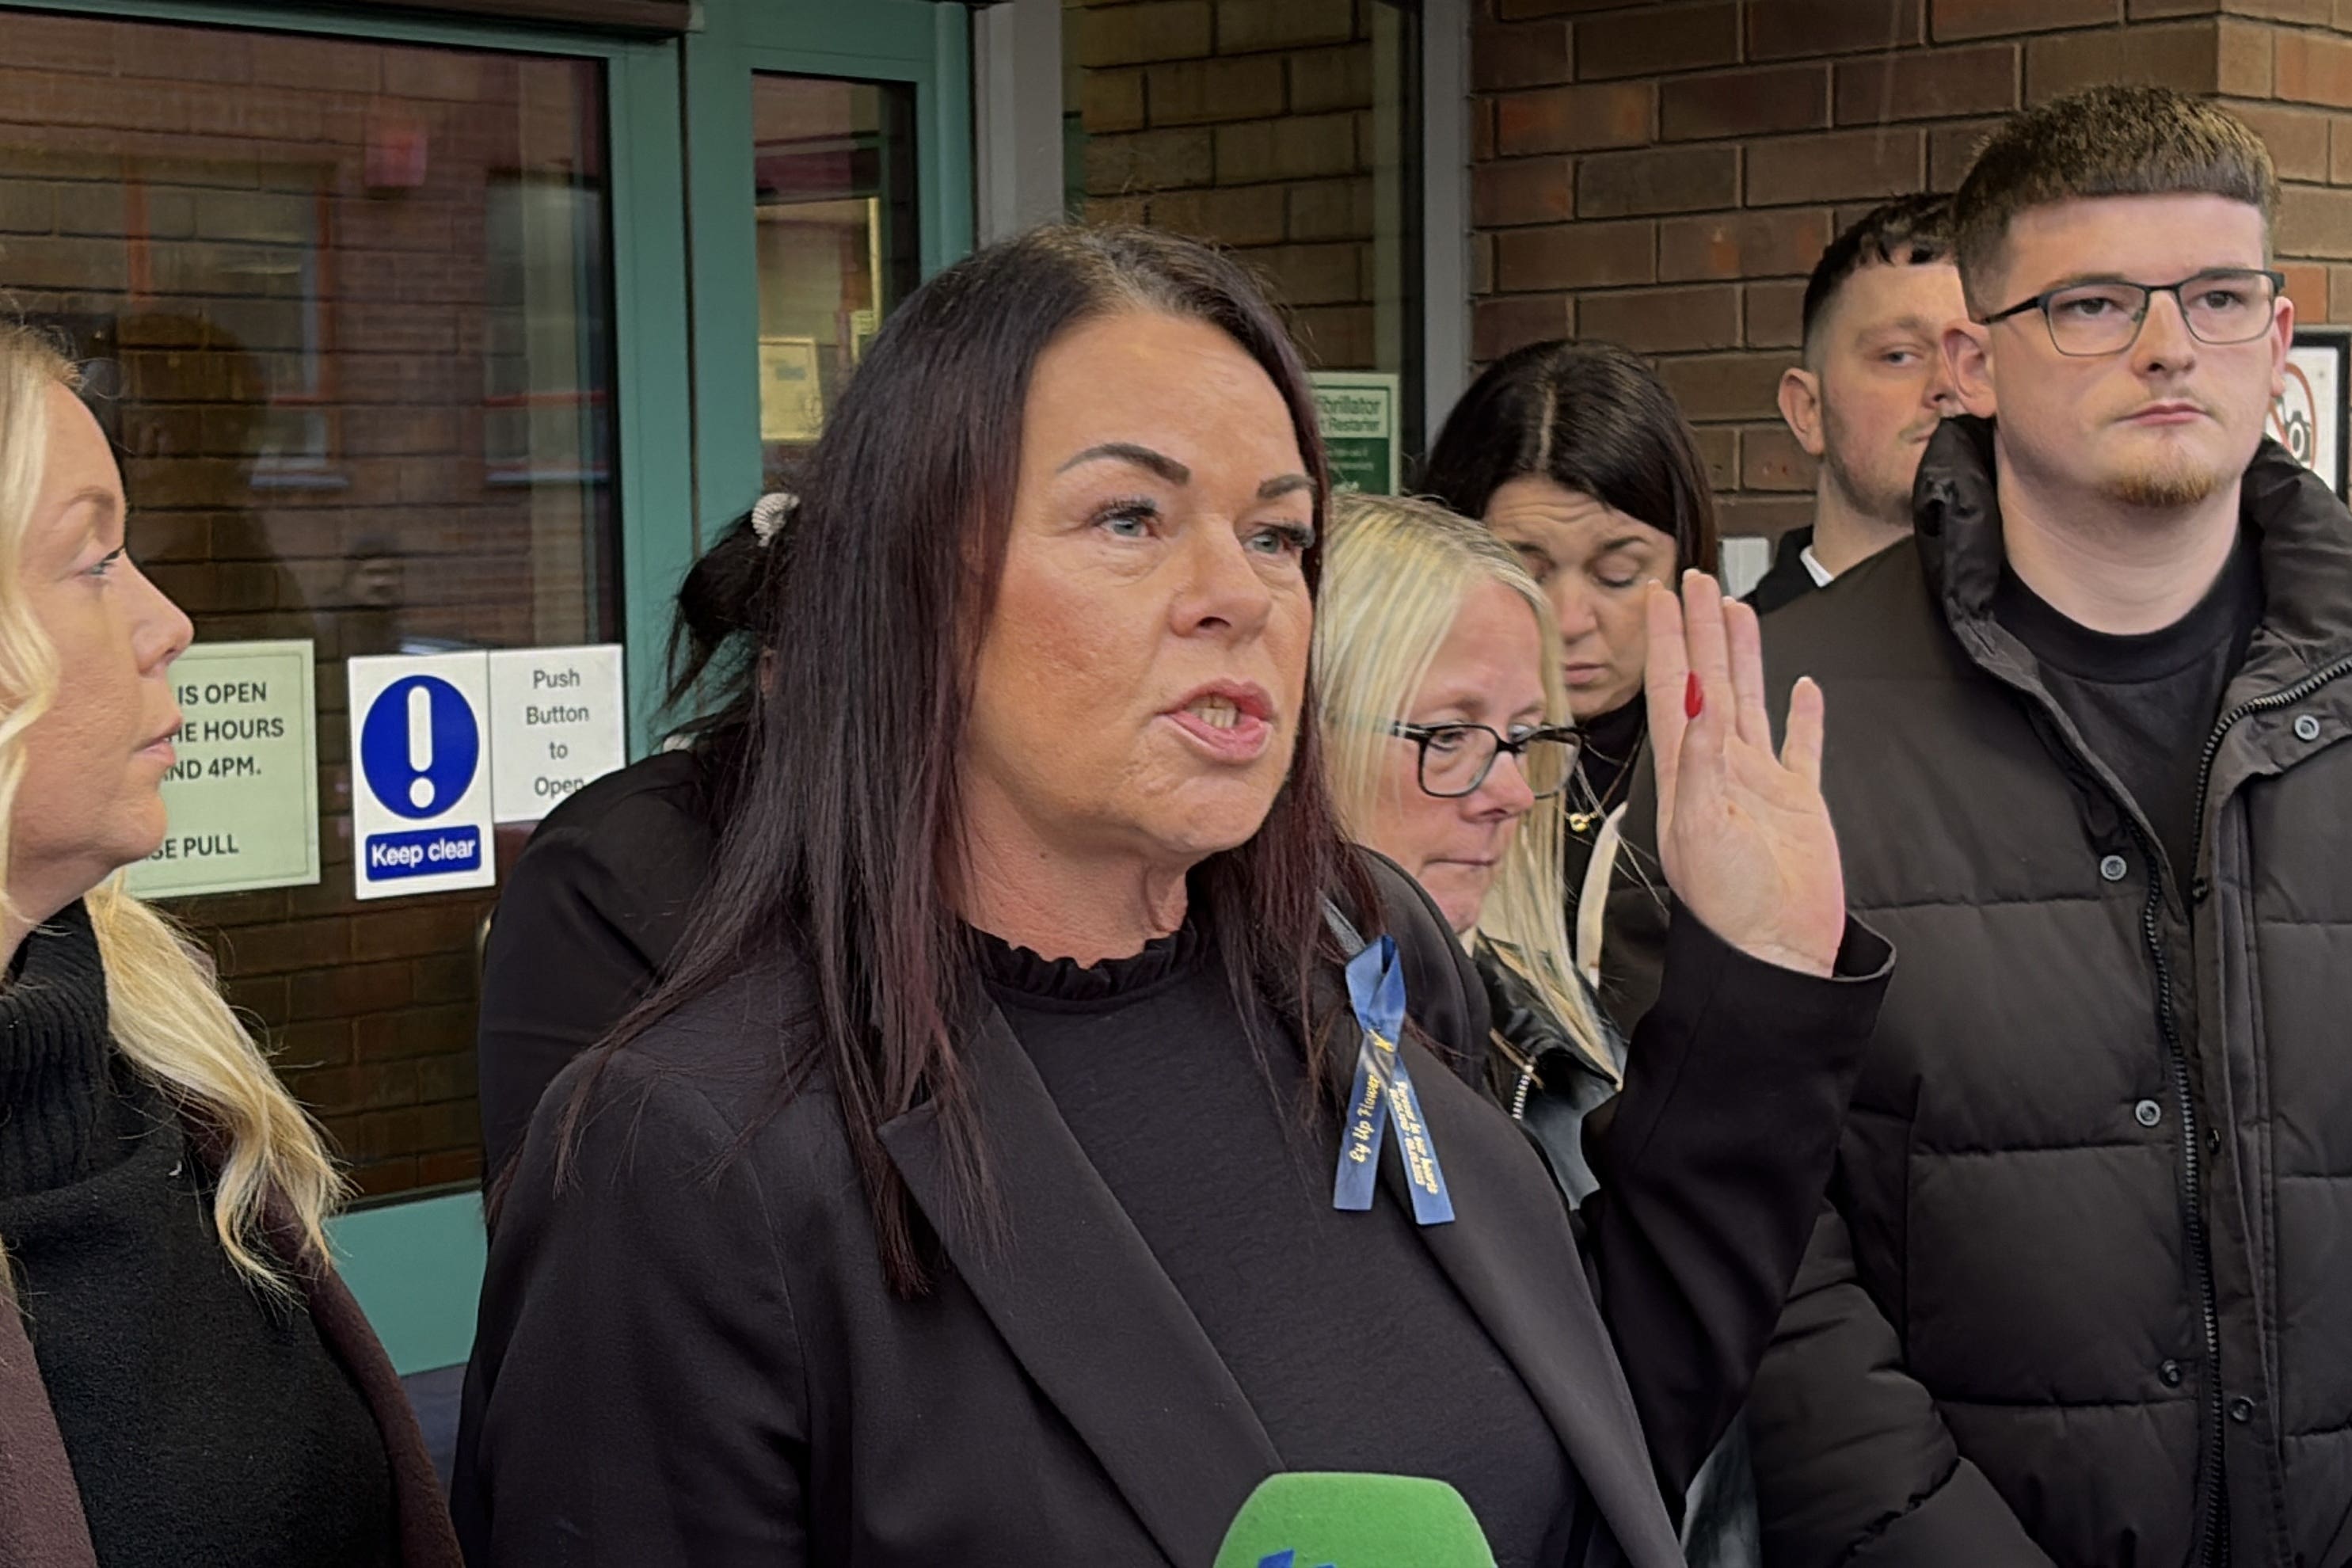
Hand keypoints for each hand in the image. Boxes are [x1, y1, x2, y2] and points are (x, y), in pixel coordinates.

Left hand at [1642, 572, 1844, 977]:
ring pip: (1750, 700)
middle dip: (1702, 629)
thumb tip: (1698, 698)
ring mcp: (1760, 785)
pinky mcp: (1799, 804)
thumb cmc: (1731, 908)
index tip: (1660, 594)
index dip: (1668, 640)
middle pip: (1710, 681)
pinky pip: (1802, 747)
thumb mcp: (1703, 829)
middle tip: (1696, 578)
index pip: (1674, 689)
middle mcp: (1720, 771)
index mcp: (1689, 775)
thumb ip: (1700, 761)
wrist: (1775, 954)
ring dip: (1743, 655)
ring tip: (1738, 608)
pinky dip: (1803, 715)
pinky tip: (1803, 687)